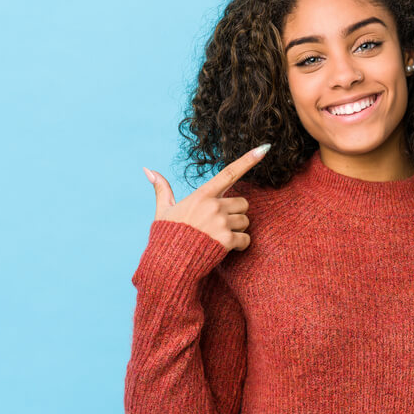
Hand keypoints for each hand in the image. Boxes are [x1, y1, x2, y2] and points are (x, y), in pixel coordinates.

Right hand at [142, 144, 270, 252]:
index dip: (248, 160)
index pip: (229, 173)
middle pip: (243, 203)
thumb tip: (148, 169)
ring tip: (218, 237)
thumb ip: (162, 189)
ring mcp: (221, 222)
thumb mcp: (164, 211)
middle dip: (236, 214)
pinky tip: (224, 249)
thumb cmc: (167, 237)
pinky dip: (239, 245)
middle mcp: (214, 206)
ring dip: (237, 230)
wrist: (169, 264)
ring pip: (245, 221)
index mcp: (202, 195)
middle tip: (219, 225)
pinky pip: (245, 239)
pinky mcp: (226, 240)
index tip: (264, 148)